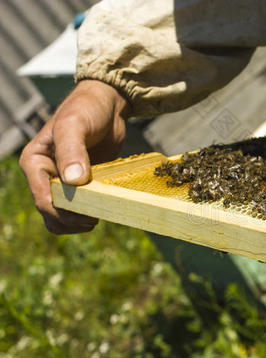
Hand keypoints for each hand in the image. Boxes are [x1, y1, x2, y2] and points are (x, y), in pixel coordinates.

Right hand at [19, 80, 130, 233]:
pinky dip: (91, 212)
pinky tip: (105, 207)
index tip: (88, 215)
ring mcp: (63, 181)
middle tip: (95, 219)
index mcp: (35, 162)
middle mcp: (45, 175)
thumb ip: (72, 150)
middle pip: (51, 213)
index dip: (62, 212)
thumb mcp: (75, 125)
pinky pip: (81, 208)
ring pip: (63, 216)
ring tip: (99, 215)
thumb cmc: (86, 108)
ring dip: (78, 222)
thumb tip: (72, 181)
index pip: (42, 198)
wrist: (108, 104)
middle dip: (71, 220)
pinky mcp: (82, 184)